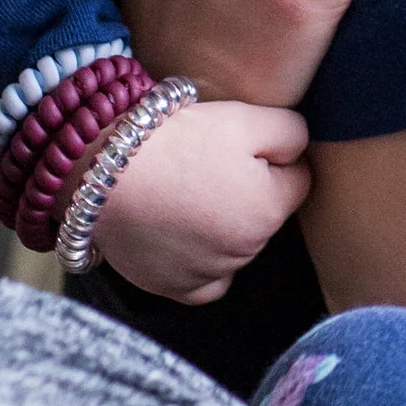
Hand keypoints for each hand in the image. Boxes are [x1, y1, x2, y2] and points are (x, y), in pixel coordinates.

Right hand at [92, 95, 312, 304]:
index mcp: (270, 209)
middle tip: (207, 163)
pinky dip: (203, 265)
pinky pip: (206, 283)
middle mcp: (246, 250)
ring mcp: (209, 273)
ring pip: (236, 246)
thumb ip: (292, 134)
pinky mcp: (173, 287)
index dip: (272, 155)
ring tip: (186, 190)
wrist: (105, 171)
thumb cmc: (177, 140)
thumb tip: (300, 154)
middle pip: (265, 214)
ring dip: (224, 223)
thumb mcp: (247, 118)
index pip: (297, 179)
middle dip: (249, 190)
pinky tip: (187, 236)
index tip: (241, 144)